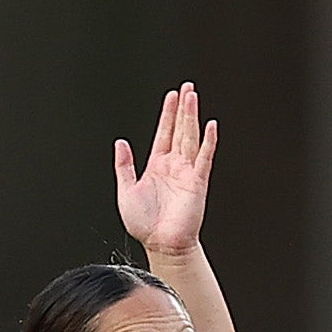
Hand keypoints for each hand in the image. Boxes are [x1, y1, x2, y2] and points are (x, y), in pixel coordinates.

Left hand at [115, 84, 219, 257]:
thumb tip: (120, 143)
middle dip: (183, 108)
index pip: (164, 133)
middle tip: (187, 87)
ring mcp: (187, 172)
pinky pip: (204, 158)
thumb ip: (124, 166)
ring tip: (193, 96)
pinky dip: (208, 142)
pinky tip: (211, 126)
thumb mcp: (126, 191)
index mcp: (157, 166)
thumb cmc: (144, 224)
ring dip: (192, 117)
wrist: (160, 244)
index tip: (171, 95)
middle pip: (180, 130)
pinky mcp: (197, 182)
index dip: (167, 114)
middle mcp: (174, 166)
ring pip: (190, 137)